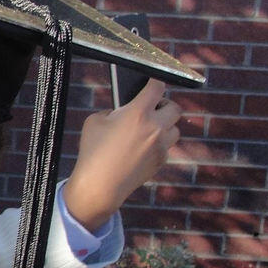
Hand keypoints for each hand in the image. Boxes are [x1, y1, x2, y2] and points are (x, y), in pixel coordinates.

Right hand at [62, 79, 180, 231]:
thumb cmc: (93, 151)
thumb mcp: (94, 121)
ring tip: (149, 130)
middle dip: (164, 106)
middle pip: (175, 108)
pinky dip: (158, 145)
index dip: (155, 82)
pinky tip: (141, 150)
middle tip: (152, 109)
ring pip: (175, 129)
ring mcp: (161, 145)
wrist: (100, 185)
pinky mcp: (162, 161)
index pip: (157, 87)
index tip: (153, 82)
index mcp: (138, 112)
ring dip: (165, 126)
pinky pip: (166, 147)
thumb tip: (122, 112)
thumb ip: (112, 111)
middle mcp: (155, 127)